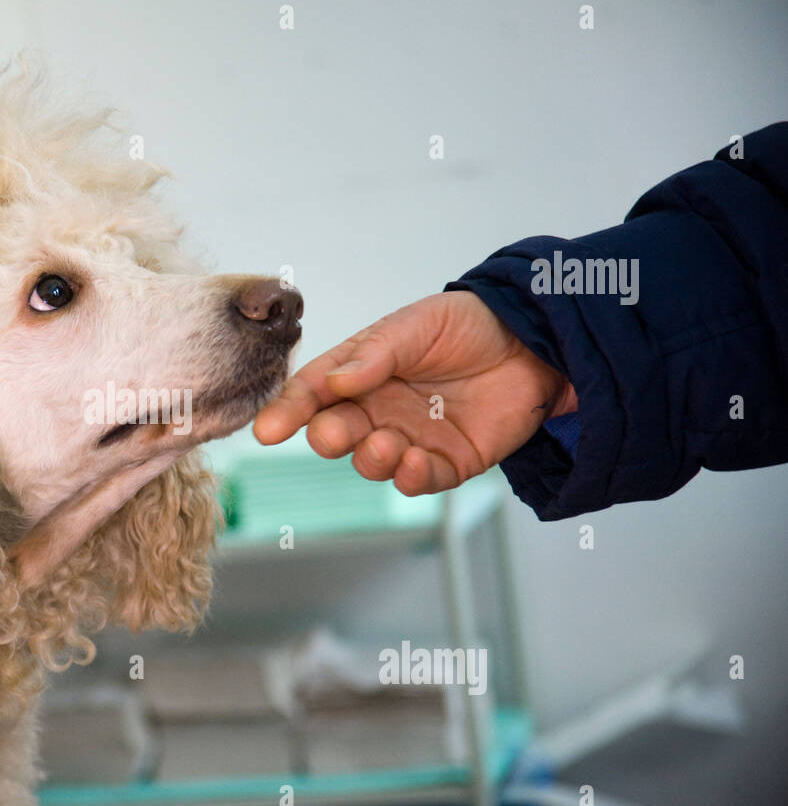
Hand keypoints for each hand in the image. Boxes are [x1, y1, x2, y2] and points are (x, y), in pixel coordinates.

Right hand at [253, 291, 576, 494]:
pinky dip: (410, 478)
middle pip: (336, 432)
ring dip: (371, 459)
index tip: (268, 430)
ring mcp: (409, 438)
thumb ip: (377, 354)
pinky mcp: (446, 462)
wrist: (538, 342)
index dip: (289, 411)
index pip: (313, 392)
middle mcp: (376, 409)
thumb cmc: (469, 325)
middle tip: (331, 434)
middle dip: (328, 438)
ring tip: (386, 445)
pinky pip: (418, 480)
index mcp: (359, 372)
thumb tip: (335, 381)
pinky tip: (413, 463)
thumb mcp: (418, 325)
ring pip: (372, 461)